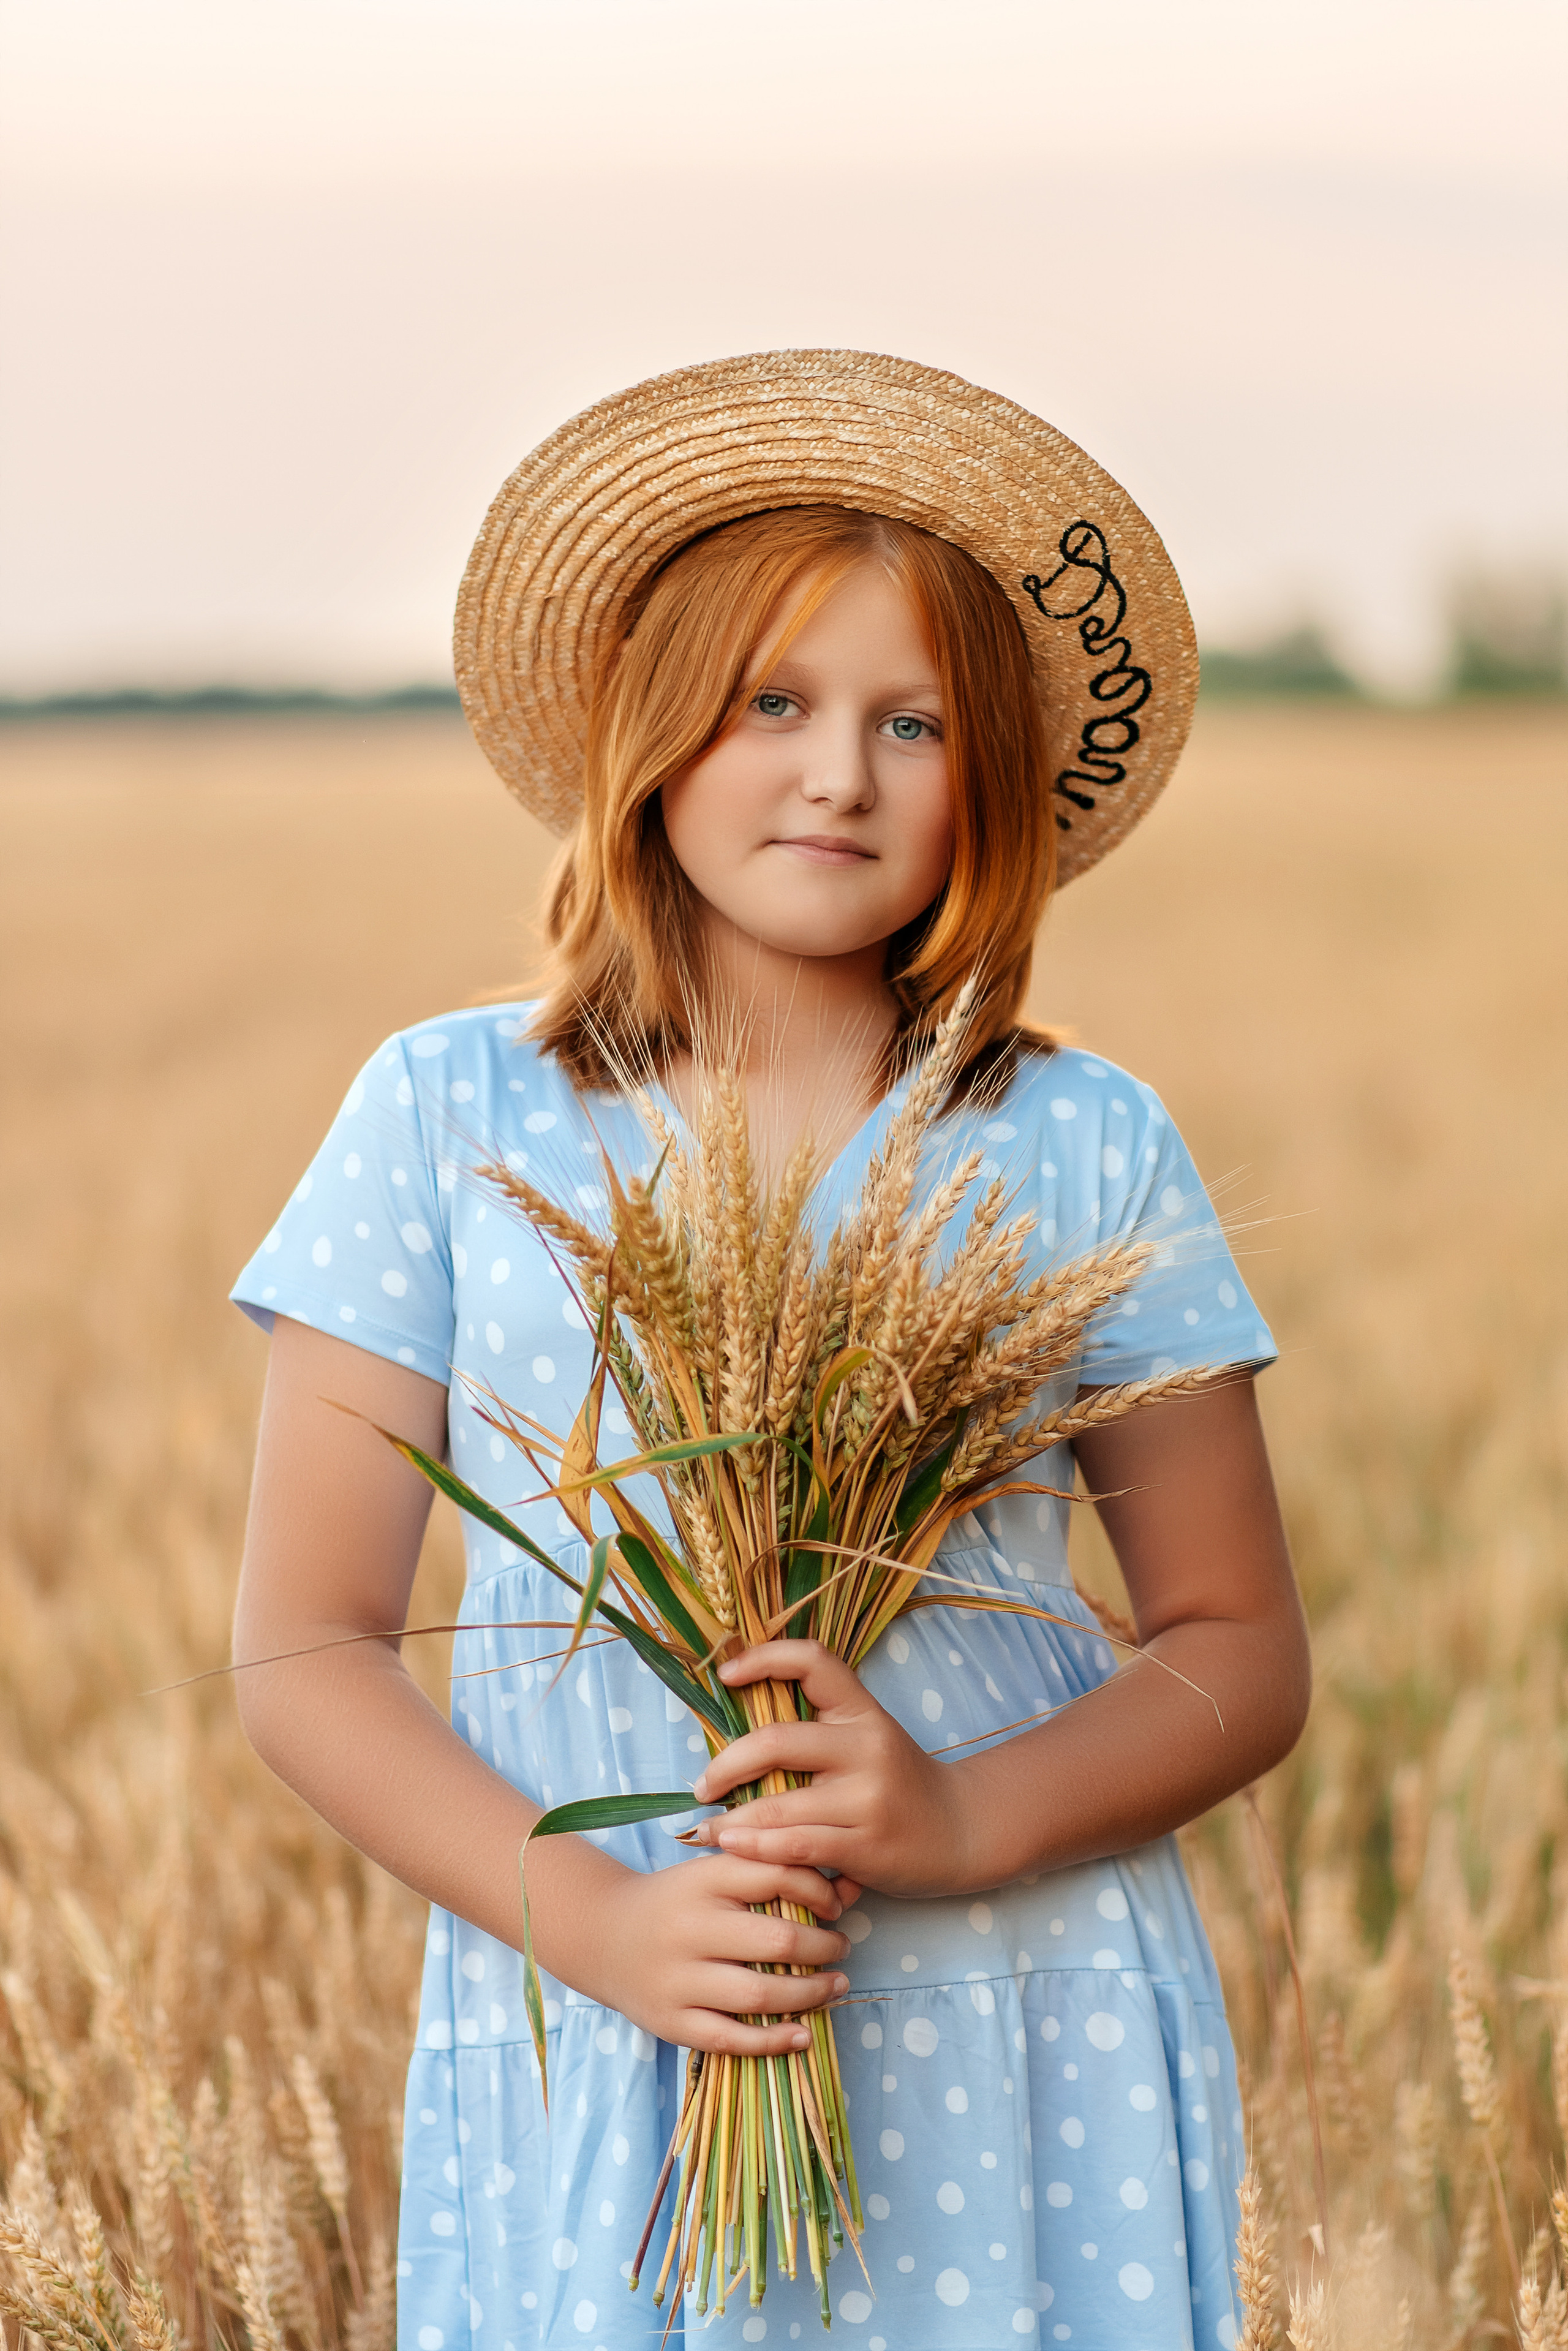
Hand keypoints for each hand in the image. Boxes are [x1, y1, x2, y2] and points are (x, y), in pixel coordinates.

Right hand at [552, 1849, 862, 2057]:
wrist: (600, 1934)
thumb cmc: (674, 1901)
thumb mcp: (711, 1873)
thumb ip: (768, 1872)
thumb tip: (846, 1886)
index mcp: (703, 1880)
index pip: (778, 1876)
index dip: (820, 1891)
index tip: (836, 1906)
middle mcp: (690, 1928)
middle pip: (777, 1942)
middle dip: (824, 1949)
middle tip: (842, 1949)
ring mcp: (678, 1979)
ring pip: (760, 1995)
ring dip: (810, 1994)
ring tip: (835, 1986)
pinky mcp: (670, 2021)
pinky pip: (730, 2038)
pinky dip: (772, 2041)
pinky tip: (802, 2035)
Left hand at [689, 1641, 976, 1897]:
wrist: (963, 1830)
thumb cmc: (900, 1784)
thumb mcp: (868, 1741)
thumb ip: (819, 1730)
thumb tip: (740, 1725)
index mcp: (863, 1711)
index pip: (814, 1661)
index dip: (764, 1657)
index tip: (725, 1674)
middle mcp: (866, 1746)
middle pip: (776, 1742)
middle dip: (725, 1765)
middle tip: (702, 1786)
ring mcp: (868, 1795)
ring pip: (778, 1805)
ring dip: (731, 1822)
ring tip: (708, 1830)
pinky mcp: (867, 1843)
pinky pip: (799, 1845)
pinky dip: (760, 1850)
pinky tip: (738, 1851)